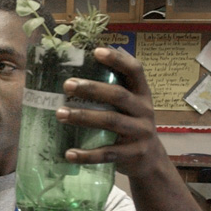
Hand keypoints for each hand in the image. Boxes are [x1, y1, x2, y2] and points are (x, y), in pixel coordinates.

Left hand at [55, 47, 166, 178]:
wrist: (150, 159)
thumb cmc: (130, 124)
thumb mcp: (129, 104)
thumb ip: (113, 87)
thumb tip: (83, 61)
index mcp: (142, 94)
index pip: (135, 71)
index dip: (118, 60)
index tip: (96, 51)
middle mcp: (144, 110)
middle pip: (119, 95)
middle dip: (92, 88)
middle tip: (67, 84)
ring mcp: (140, 133)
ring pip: (111, 121)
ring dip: (84, 117)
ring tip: (60, 113)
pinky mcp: (133, 154)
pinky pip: (108, 153)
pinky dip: (87, 154)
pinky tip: (69, 153)